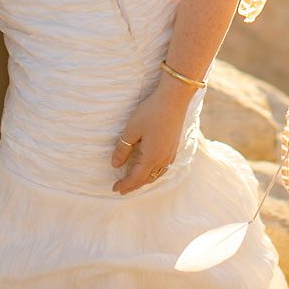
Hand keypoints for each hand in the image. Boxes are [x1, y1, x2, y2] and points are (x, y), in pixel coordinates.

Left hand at [110, 76, 195, 193]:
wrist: (174, 99)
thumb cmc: (151, 112)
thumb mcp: (132, 129)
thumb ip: (123, 149)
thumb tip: (115, 165)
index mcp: (151, 157)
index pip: (136, 177)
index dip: (125, 184)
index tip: (114, 188)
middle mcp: (163, 159)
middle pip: (146, 179)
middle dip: (133, 185)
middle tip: (122, 189)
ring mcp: (170, 154)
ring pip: (156, 175)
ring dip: (144, 180)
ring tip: (134, 182)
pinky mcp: (174, 148)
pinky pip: (163, 168)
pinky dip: (154, 173)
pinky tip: (150, 169)